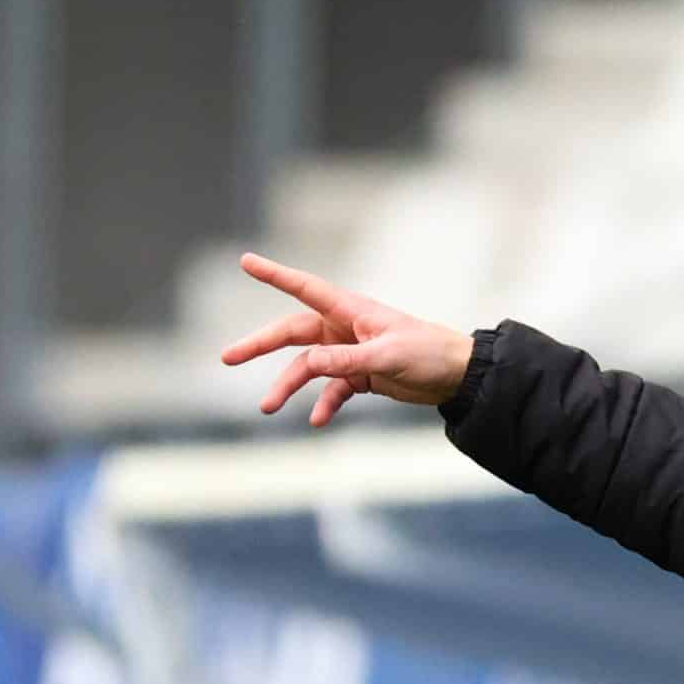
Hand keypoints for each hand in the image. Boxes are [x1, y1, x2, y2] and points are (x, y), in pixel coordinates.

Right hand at [219, 252, 475, 427]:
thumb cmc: (426, 353)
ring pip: (307, 367)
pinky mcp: (359, 376)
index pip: (303, 287)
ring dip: (287, 386)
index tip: (245, 261)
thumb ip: (345, 360)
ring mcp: (349, 352)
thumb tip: (308, 364)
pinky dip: (323, 405)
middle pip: (291, 334)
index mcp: (349, 310)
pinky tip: (316, 421)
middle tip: (227, 358)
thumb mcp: (386, 357)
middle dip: (259, 346)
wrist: (455, 375)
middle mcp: (343, 327)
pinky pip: (332, 391)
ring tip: (267, 407)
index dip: (273, 274)